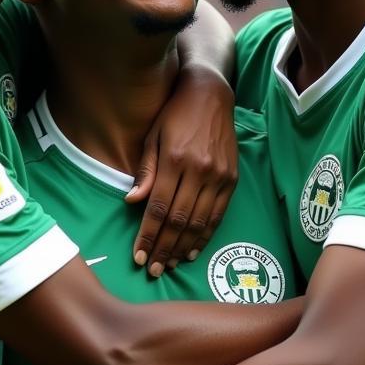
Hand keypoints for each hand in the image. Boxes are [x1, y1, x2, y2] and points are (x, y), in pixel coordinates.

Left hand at [127, 64, 237, 276]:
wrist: (210, 95)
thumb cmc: (174, 115)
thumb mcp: (152, 137)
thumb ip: (145, 171)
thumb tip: (132, 202)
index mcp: (174, 159)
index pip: (158, 207)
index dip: (148, 235)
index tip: (138, 255)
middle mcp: (198, 170)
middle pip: (178, 220)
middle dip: (163, 248)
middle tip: (152, 269)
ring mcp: (219, 176)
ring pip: (200, 222)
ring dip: (183, 248)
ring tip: (169, 265)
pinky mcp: (232, 178)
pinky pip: (218, 215)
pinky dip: (205, 236)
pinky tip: (192, 250)